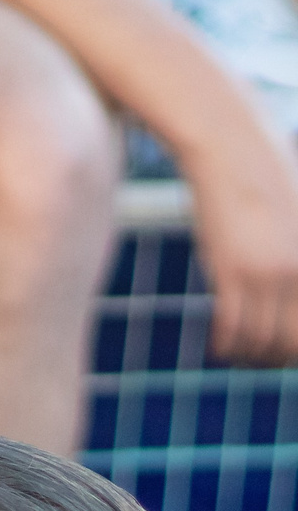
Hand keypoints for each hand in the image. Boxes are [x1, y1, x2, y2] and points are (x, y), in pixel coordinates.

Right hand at [184, 133, 297, 363]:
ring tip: (237, 355)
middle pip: (293, 341)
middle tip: (259, 360)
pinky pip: (232, 329)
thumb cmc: (262, 178)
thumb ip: (292, 253)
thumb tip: (285, 279)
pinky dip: (226, 348)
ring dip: (249, 357)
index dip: (295, 348)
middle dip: (277, 359)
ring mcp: (267, 274)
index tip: (281, 352)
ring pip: (262, 341)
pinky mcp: (232, 271)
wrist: (231, 151)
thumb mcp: (292, 216)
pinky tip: (219, 349)